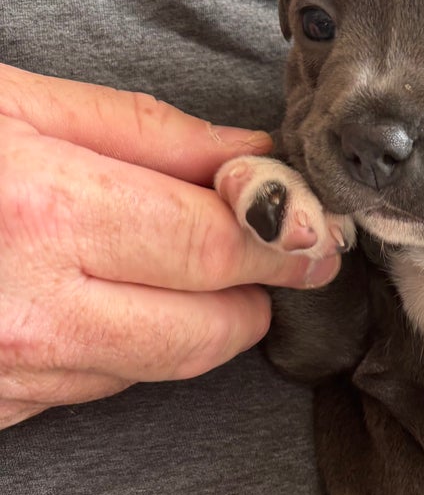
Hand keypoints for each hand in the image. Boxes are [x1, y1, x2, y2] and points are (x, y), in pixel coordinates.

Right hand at [0, 64, 341, 430]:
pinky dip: (115, 348)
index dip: (288, 237)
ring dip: (184, 318)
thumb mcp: (3, 105)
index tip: (321, 226)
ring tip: (143, 256)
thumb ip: (140, 134)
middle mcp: (31, 310)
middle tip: (247, 241)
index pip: (219, 243)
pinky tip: (74, 294)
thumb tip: (250, 160)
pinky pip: (95, 389)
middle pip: (211, 327)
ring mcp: (9, 374)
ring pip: (161, 366)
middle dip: (249, 286)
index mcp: (40, 210)